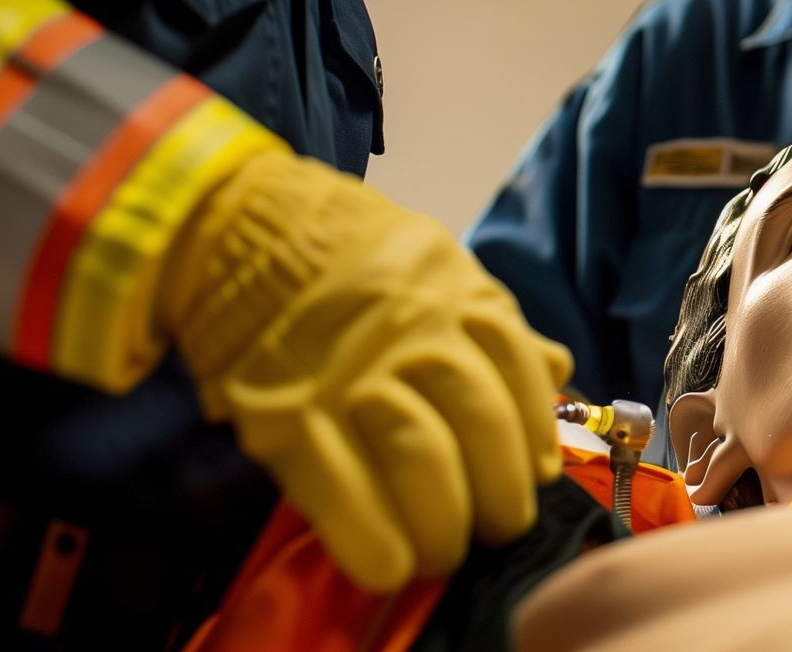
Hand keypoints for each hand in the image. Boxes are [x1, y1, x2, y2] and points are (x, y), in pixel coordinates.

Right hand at [161, 151, 571, 590]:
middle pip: (480, 423)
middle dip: (498, 494)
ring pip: (421, 456)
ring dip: (441, 522)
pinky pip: (338, 486)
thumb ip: (490, 321)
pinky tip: (388, 565)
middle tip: (493, 528)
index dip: (535, 438)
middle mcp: (414, 333)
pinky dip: (370, 537)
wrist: (236, 226)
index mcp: (458, 296)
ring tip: (442, 551)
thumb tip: (555, 370)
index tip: (533, 477)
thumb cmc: (345, 254)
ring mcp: (348, 372)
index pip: (521, 375)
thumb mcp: (435, 264)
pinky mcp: (284, 412)